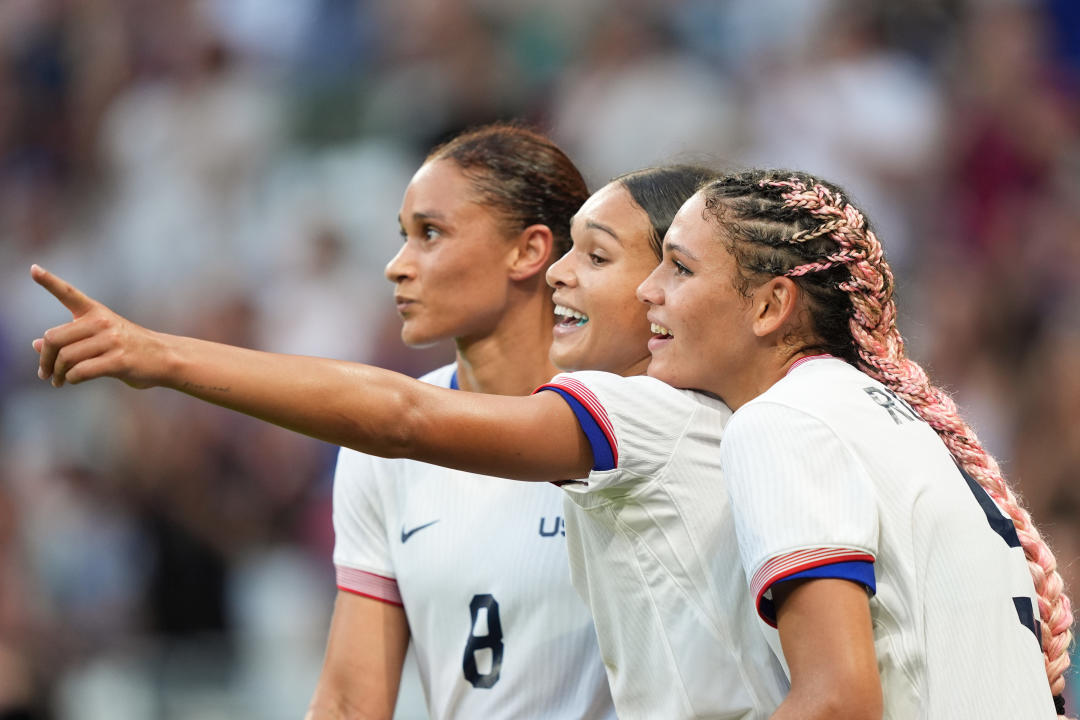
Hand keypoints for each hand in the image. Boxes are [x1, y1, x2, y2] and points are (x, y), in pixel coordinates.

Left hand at [31, 264, 164, 388]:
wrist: (166, 357)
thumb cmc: (130, 349)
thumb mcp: (100, 338)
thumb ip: (70, 339)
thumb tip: (35, 345)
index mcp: (96, 312)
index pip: (69, 293)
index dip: (49, 281)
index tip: (33, 269)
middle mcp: (102, 322)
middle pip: (54, 338)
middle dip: (45, 358)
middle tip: (44, 372)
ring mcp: (111, 341)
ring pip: (66, 358)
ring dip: (57, 374)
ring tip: (57, 381)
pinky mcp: (118, 361)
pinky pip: (80, 372)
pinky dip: (71, 379)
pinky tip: (71, 381)